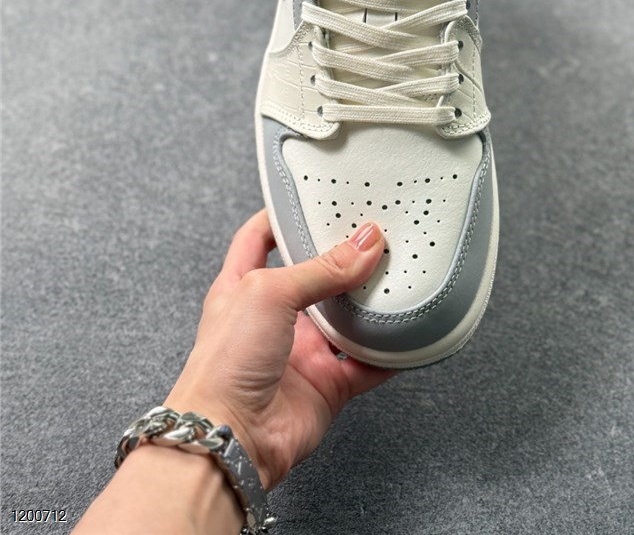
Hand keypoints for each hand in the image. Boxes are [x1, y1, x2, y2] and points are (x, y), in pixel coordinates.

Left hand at [166, 210, 395, 490]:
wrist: (230, 436)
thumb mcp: (269, 293)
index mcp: (244, 286)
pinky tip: (408, 335)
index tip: (313, 198)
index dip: (282, 216)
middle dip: (342, 258)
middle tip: (374, 234)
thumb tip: (365, 242)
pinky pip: (367, 365)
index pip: (260, 239)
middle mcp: (273, 318)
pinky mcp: (326, 385)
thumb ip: (322, 268)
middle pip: (314, 277)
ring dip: (370, 302)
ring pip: (346, 319)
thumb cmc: (224, 364)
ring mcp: (300, 352)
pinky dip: (390, 353)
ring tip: (399, 274)